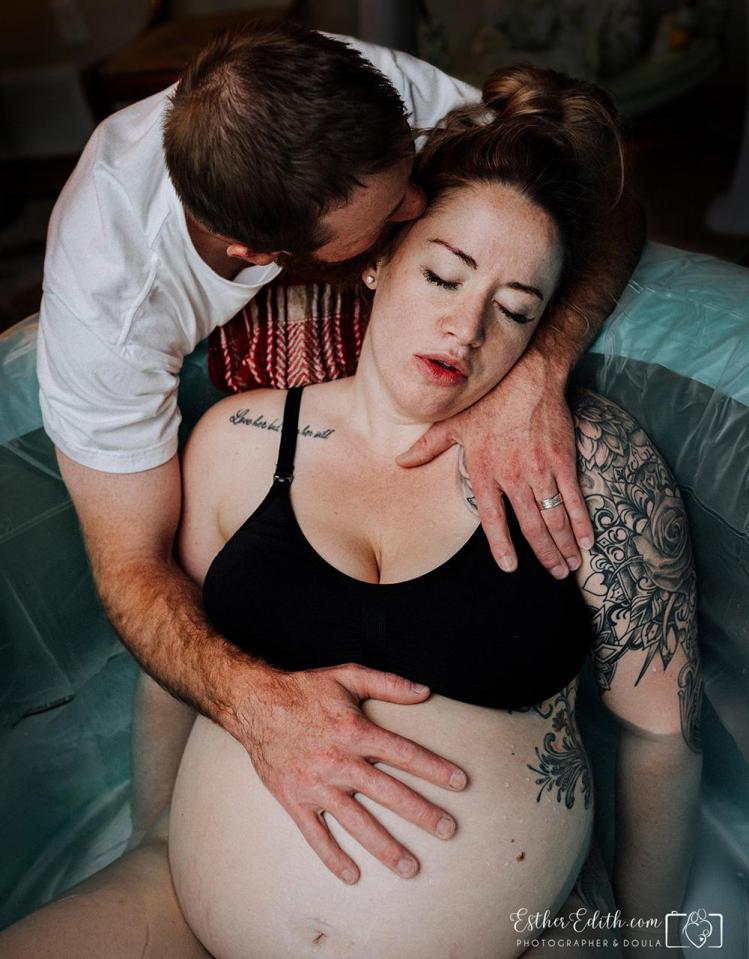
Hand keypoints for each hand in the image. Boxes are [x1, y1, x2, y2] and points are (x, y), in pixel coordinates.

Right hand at [232, 662, 467, 883]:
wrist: (255, 704)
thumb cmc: (304, 689)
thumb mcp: (347, 676)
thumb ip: (388, 683)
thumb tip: (424, 691)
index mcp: (355, 731)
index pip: (404, 753)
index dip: (434, 768)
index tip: (460, 783)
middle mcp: (339, 761)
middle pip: (389, 793)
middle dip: (422, 813)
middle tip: (448, 830)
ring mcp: (317, 785)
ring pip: (357, 822)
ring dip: (386, 846)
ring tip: (411, 867)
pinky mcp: (295, 801)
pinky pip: (316, 835)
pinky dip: (333, 857)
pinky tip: (353, 876)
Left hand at [397, 355, 593, 575]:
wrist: (527, 376)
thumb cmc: (488, 400)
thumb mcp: (452, 424)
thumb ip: (428, 448)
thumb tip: (401, 462)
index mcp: (485, 471)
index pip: (492, 518)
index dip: (502, 545)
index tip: (510, 567)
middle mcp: (514, 476)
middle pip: (530, 526)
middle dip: (544, 554)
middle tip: (556, 575)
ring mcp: (541, 470)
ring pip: (554, 517)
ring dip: (563, 545)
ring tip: (571, 565)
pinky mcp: (563, 460)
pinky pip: (574, 498)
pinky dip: (581, 521)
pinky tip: (587, 540)